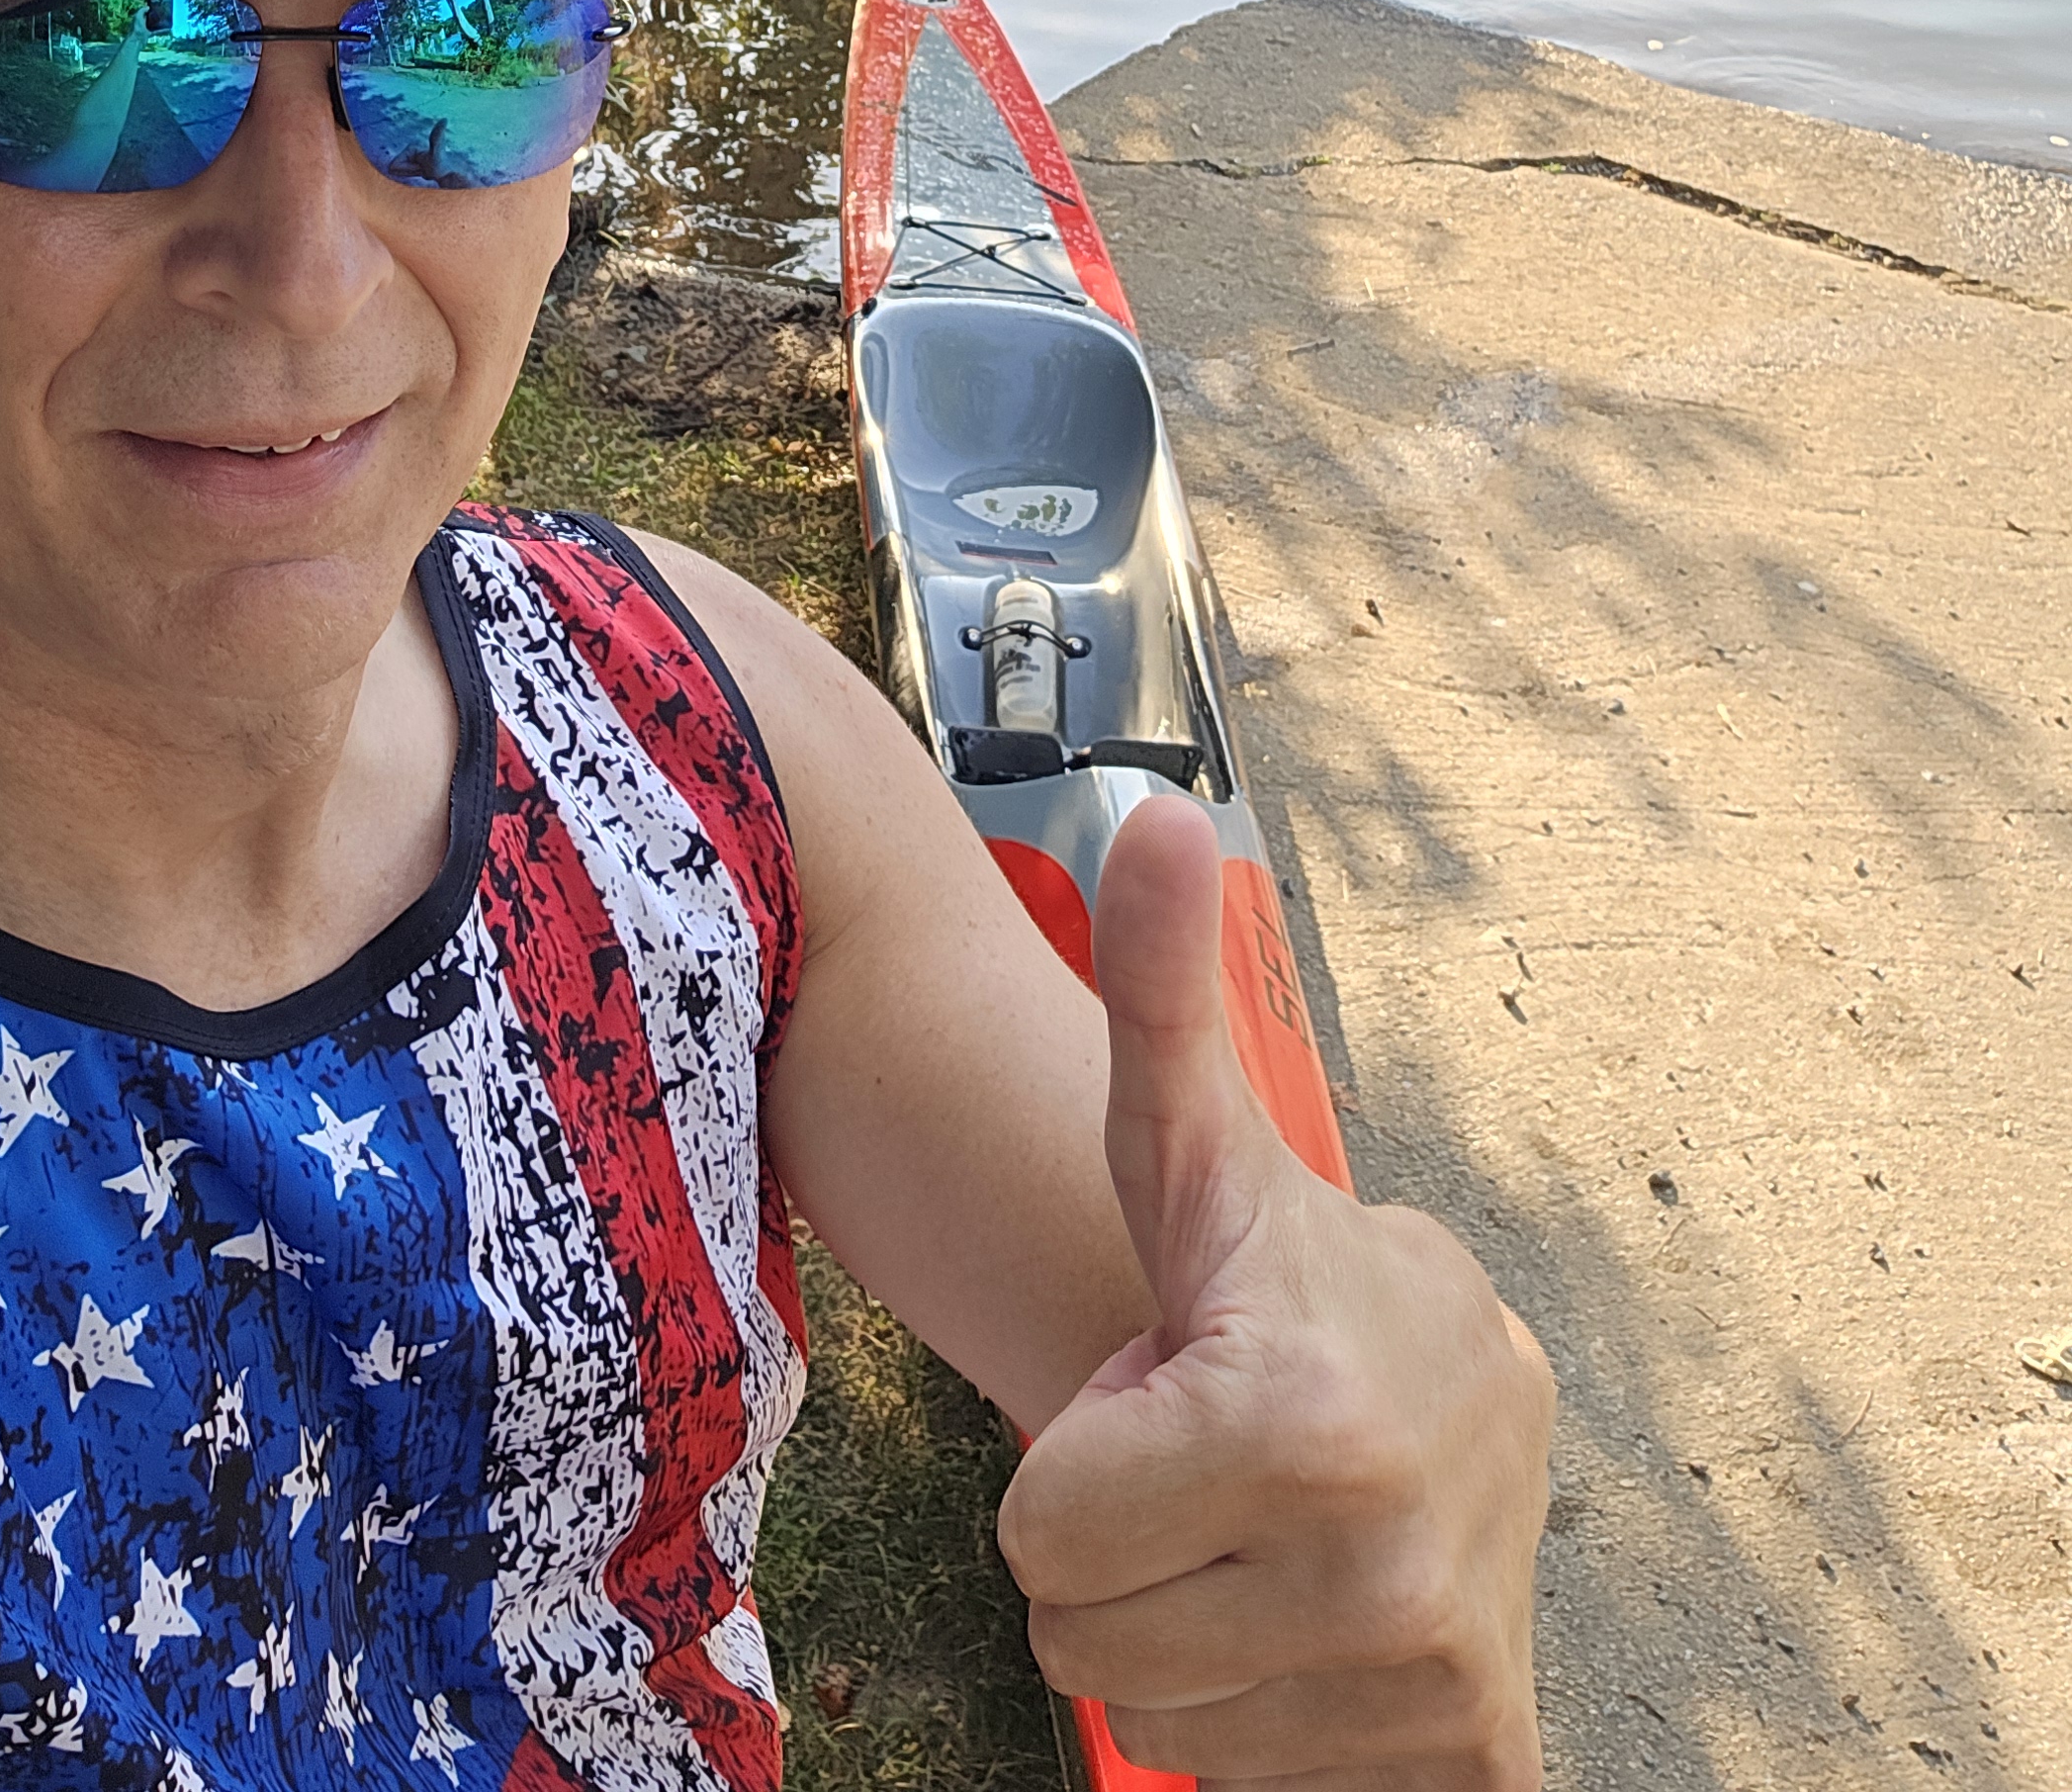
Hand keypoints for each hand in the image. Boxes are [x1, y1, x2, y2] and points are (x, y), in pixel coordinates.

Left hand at [998, 796, 1553, 1787]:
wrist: (1468, 1402)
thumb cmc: (1281, 1271)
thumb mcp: (1195, 1142)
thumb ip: (1157, 993)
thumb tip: (1152, 811)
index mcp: (1302, 1425)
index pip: (1033, 1544)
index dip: (1077, 1456)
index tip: (1164, 1390)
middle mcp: (1384, 1577)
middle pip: (1077, 1647)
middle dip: (1119, 1551)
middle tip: (1206, 1464)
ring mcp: (1431, 1693)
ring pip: (1152, 1734)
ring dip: (1183, 1637)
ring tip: (1253, 1527)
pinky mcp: (1473, 1778)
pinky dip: (1265, 1727)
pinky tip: (1309, 1618)